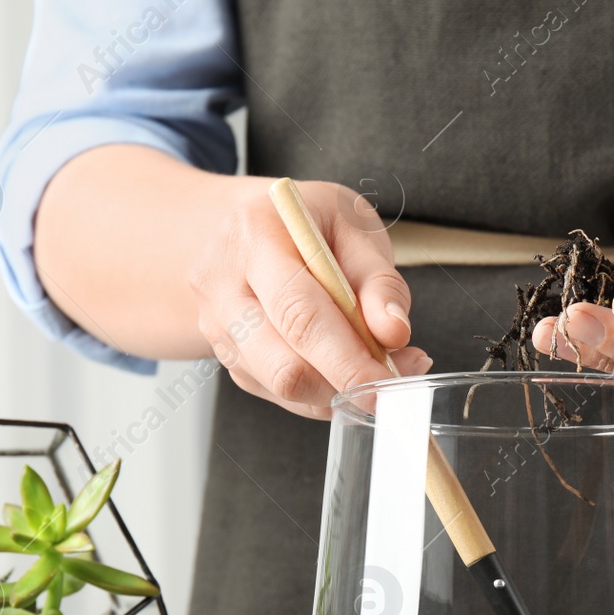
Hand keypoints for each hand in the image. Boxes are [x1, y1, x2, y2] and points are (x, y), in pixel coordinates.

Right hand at [191, 179, 429, 418]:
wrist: (247, 224)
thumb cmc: (307, 220)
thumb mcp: (353, 224)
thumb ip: (378, 278)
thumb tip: (394, 332)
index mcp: (254, 239)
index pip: (299, 313)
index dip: (346, 358)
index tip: (388, 380)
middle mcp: (222, 287)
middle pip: (282, 365)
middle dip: (345, 383)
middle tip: (395, 379)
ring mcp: (218, 328)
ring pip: (282, 387)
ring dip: (339, 390)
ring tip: (379, 364)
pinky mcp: (229, 357)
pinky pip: (280, 394)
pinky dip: (323, 392)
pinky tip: (347, 366)